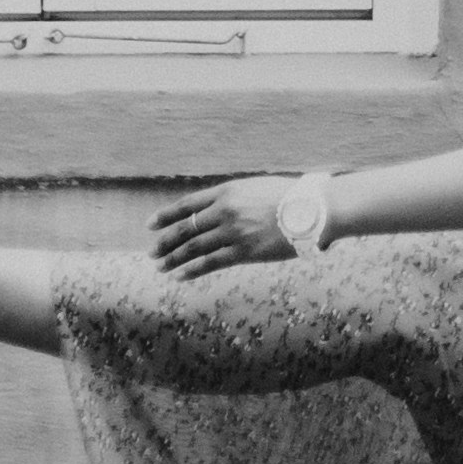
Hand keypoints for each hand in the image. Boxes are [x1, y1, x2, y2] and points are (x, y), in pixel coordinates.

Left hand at [153, 176, 304, 277]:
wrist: (312, 210)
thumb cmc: (289, 198)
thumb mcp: (255, 188)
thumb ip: (235, 198)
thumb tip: (218, 210)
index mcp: (227, 191)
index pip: (187, 204)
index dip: (166, 215)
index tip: (150, 225)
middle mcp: (225, 210)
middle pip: (185, 228)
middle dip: (165, 241)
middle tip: (152, 252)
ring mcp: (233, 231)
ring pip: (193, 247)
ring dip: (173, 258)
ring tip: (160, 266)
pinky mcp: (243, 252)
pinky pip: (210, 262)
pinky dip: (191, 270)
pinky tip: (179, 275)